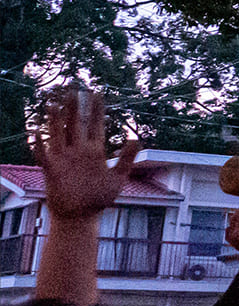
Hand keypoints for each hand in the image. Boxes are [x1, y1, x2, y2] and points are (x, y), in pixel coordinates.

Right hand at [30, 90, 138, 221]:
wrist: (81, 217)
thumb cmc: (99, 200)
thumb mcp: (118, 179)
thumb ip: (127, 159)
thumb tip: (136, 138)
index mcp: (95, 151)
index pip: (95, 125)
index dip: (96, 109)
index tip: (97, 93)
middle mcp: (78, 151)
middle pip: (75, 124)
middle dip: (75, 107)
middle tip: (74, 88)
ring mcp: (64, 159)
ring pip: (58, 134)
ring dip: (56, 120)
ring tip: (54, 103)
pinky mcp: (51, 170)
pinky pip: (43, 154)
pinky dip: (39, 145)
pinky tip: (36, 133)